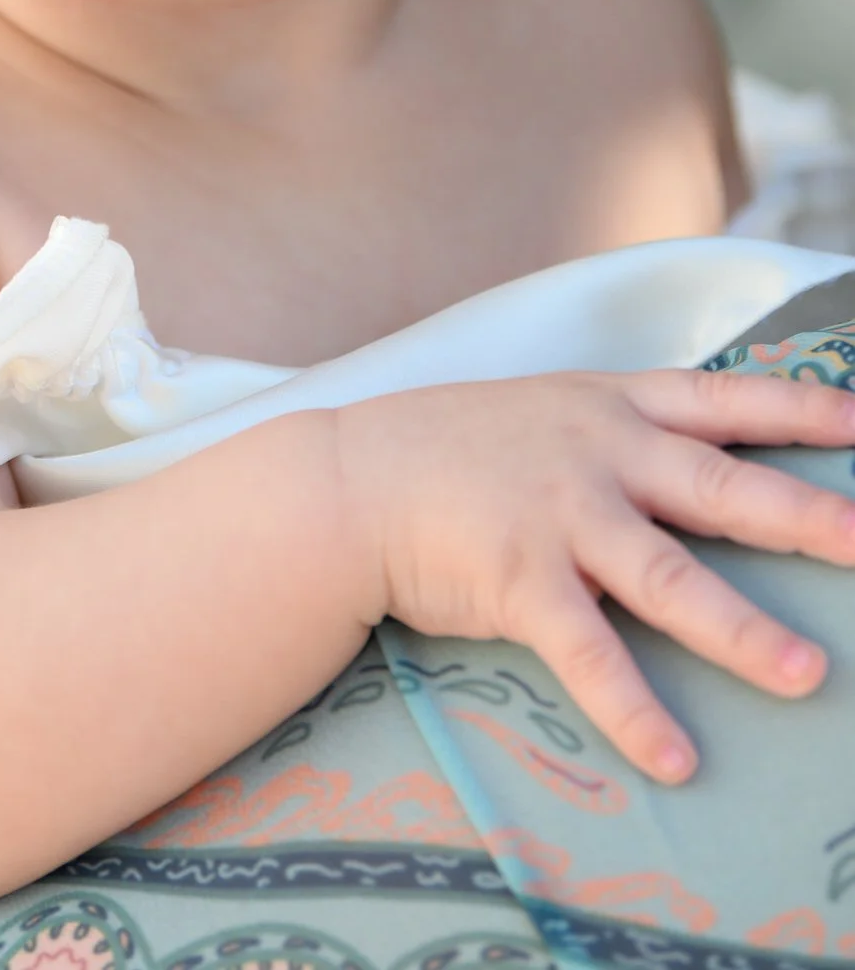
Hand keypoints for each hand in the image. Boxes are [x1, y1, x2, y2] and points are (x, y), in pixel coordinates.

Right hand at [333, 367, 854, 782]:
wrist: (349, 480)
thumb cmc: (453, 449)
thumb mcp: (547, 413)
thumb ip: (622, 431)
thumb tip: (703, 457)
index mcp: (611, 405)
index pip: (725, 401)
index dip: (800, 410)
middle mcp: (598, 454)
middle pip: (722, 488)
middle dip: (807, 517)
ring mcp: (559, 516)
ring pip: (668, 578)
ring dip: (740, 631)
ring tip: (806, 674)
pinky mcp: (518, 579)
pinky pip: (588, 654)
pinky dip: (633, 709)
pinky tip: (675, 757)